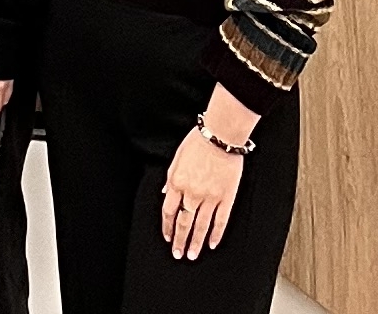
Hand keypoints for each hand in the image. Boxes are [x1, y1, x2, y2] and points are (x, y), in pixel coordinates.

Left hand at [163, 122, 245, 258]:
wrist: (220, 136)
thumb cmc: (198, 142)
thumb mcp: (176, 157)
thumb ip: (171, 178)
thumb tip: (166, 195)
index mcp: (178, 182)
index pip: (169, 211)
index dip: (167, 227)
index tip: (167, 238)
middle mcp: (193, 193)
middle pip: (184, 222)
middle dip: (180, 240)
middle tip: (178, 255)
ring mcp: (210, 197)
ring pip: (201, 226)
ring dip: (196, 242)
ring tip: (193, 255)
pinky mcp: (226, 198)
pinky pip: (220, 221)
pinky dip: (215, 234)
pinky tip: (212, 244)